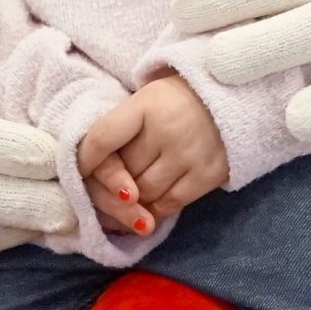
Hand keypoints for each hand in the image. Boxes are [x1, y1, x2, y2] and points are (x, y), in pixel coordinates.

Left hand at [78, 79, 227, 232]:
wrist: (230, 98)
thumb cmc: (177, 101)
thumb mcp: (145, 99)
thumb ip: (120, 127)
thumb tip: (89, 168)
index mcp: (146, 104)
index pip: (102, 138)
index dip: (84, 160)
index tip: (79, 170)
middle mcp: (167, 130)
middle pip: (123, 171)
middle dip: (109, 186)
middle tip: (101, 192)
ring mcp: (189, 155)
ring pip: (143, 194)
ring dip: (131, 202)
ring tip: (125, 202)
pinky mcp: (208, 176)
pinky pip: (169, 205)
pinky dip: (154, 210)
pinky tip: (148, 208)